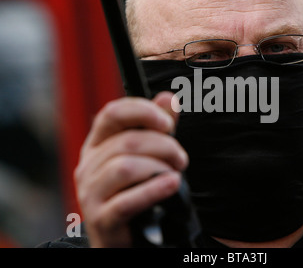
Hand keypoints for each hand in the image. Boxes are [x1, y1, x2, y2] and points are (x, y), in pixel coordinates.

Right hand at [74, 92, 187, 246]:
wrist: (126, 237)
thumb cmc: (135, 192)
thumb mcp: (146, 155)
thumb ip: (156, 127)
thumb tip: (168, 98)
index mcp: (98, 144)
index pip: (113, 113)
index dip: (142, 111)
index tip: (167, 122)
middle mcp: (89, 165)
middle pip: (127, 141)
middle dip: (164, 146)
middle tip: (180, 159)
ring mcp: (91, 192)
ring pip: (126, 167)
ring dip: (159, 168)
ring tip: (174, 176)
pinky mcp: (101, 218)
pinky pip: (127, 201)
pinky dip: (153, 190)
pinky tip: (172, 185)